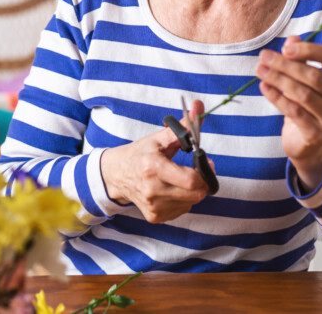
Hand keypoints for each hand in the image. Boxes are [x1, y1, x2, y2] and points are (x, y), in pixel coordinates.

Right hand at [100, 100, 210, 222]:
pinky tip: (172, 189)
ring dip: (192, 191)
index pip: (191, 181)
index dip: (205, 172)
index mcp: (154, 168)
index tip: (205, 162)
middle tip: (197, 169)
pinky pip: (181, 210)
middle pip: (195, 194)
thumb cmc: (141, 153)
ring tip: (180, 178)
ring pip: (191, 203)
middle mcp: (152, 190)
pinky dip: (183, 200)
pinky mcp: (154, 217)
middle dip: (202, 181)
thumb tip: (200, 106)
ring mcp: (153, 206)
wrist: (116, 174)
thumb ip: (184, 125)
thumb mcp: (159, 137)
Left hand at [256, 36, 321, 189]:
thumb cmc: (308, 103)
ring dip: (278, 79)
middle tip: (264, 57)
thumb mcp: (306, 79)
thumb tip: (291, 39)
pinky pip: (293, 111)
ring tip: (260, 70)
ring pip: (302, 94)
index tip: (285, 48)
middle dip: (286, 65)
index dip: (309, 49)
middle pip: (314, 76)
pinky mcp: (317, 133)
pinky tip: (264, 87)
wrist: (307, 141)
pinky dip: (276, 97)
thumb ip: (301, 58)